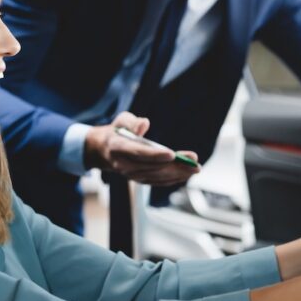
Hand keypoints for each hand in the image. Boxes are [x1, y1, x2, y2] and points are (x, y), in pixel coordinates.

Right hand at [84, 111, 200, 185]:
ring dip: (178, 173)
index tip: (172, 154)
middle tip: (194, 162)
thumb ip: (132, 121)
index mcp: (118, 148)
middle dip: (175, 165)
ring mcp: (132, 175)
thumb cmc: (118, 131)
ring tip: (195, 168)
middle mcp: (124, 165)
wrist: (105, 151)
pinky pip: (158, 181)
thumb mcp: (122, 120)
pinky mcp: (140, 179)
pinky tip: (187, 174)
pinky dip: (173, 178)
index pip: (138, 153)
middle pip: (152, 167)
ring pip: (157, 176)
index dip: (155, 155)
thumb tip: (144, 124)